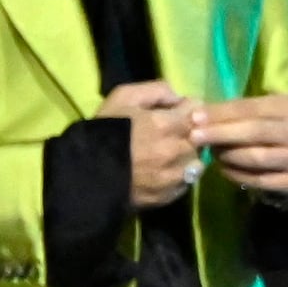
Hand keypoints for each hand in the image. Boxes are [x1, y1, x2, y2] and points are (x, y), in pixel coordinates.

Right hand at [106, 79, 205, 211]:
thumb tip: (178, 97)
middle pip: (201, 138)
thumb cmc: (104, 131)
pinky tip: (165, 170)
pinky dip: (181, 174)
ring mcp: (174, 176)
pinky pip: (187, 181)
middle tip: (174, 133)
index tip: (179, 112)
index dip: (189, 110)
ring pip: (196, 161)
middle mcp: (175, 151)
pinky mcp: (170, 195)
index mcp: (165, 125)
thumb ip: (155, 91)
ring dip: (188, 155)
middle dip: (190, 132)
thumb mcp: (123, 98)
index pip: (197, 112)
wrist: (86, 175)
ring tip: (170, 153)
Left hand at [194, 91, 287, 203]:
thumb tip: (197, 116)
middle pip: (256, 131)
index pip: (251, 107)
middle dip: (222, 133)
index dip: (222, 113)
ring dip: (229, 156)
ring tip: (213, 153)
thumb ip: (233, 113)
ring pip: (258, 157)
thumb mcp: (259, 113)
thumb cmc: (271, 128)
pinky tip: (224, 169)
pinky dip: (237, 175)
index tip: (195, 118)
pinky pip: (260, 180)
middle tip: (195, 137)